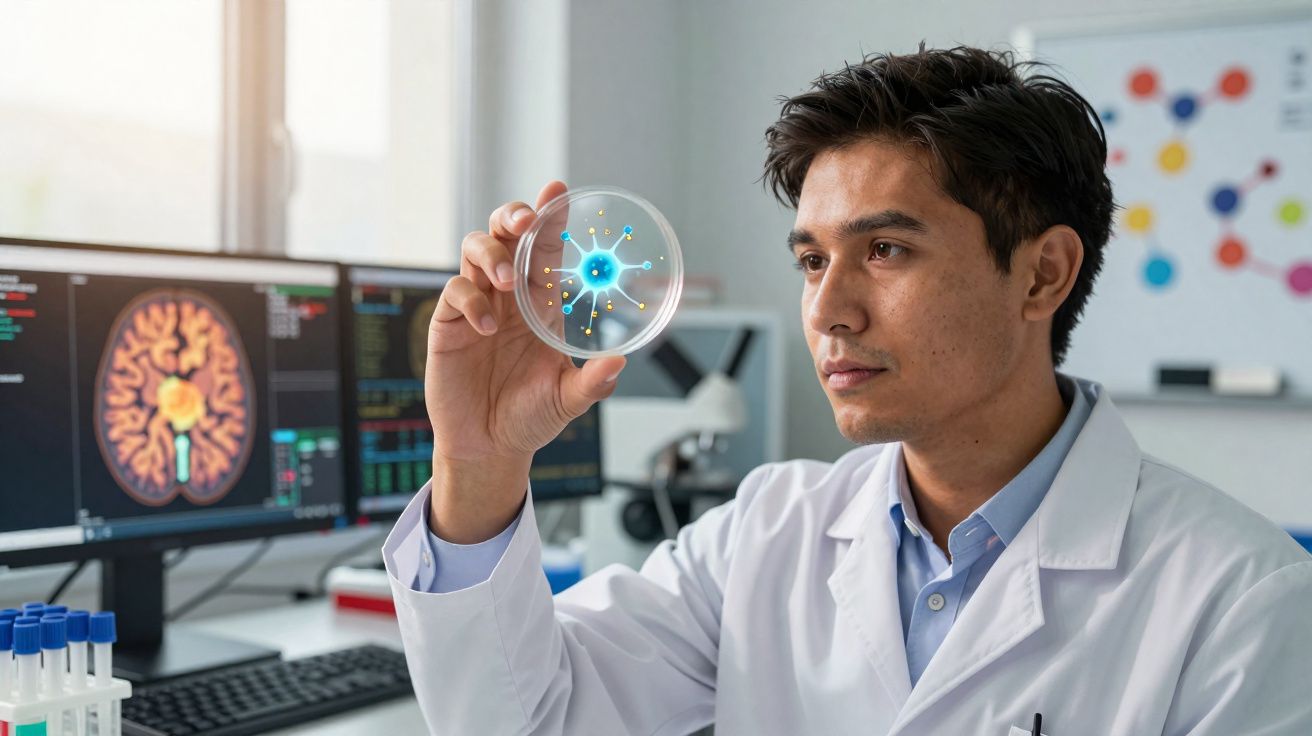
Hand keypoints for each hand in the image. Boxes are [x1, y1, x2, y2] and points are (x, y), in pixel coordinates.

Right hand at [424, 181, 624, 541]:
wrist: (489, 446)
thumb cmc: (529, 417)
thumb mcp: (567, 400)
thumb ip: (592, 383)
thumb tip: (618, 364)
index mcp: (542, 303)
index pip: (545, 249)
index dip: (550, 217)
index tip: (558, 191)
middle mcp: (509, 296)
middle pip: (505, 234)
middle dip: (513, 217)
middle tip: (525, 221)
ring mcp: (477, 305)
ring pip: (475, 251)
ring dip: (491, 255)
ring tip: (506, 281)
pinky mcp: (448, 323)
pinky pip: (454, 292)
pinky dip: (470, 301)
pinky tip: (486, 326)